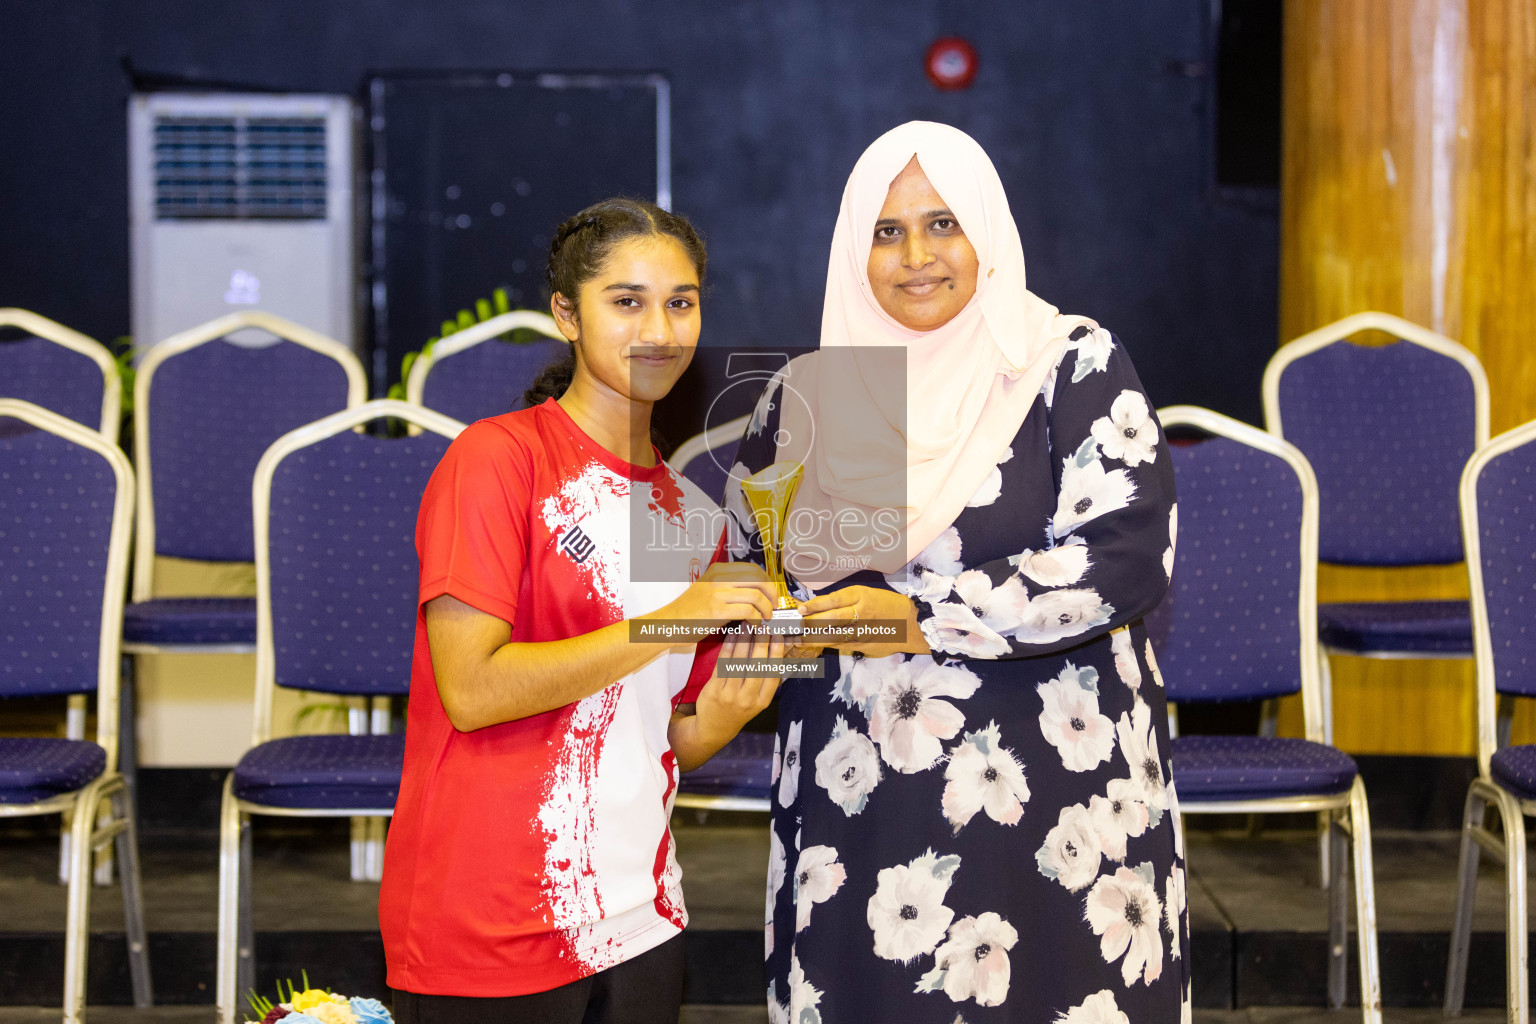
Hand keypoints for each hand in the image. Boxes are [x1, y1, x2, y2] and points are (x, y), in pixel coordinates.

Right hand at [648, 562, 778, 646]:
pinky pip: (748, 611)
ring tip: (765, 618)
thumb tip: (757, 591)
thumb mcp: (709, 590)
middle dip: (772, 594)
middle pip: (759, 578)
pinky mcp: (716, 610)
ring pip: (756, 595)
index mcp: (718, 570)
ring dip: (766, 609)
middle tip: (773, 606)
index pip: (753, 569)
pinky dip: (756, 618)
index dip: (768, 582)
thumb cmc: (690, 611)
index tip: (771, 595)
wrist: (669, 624)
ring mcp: (717, 593)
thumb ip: (730, 587)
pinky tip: (754, 624)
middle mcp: (718, 577)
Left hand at [693, 627, 787, 744]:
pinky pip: (723, 664)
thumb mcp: (757, 701)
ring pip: (739, 662)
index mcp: (762, 702)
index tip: (778, 636)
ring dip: (744, 641)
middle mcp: (747, 699)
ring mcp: (729, 695)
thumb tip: (778, 653)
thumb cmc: (740, 710)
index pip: (772, 674)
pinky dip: (728, 647)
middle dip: (761, 643)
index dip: (776, 654)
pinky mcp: (713, 690)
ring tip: (747, 626)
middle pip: (756, 666)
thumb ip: (767, 681)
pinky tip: (732, 636)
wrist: (715, 729)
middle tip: (763, 626)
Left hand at [799, 585, 929, 656]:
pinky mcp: (863, 645)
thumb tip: (818, 606)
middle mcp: (861, 613)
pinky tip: (814, 644)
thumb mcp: (867, 594)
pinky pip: (840, 645)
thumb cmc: (886, 605)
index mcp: (861, 596)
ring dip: (813, 637)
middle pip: (831, 619)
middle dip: (811, 623)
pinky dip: (825, 644)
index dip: (815, 605)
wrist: (911, 623)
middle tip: (796, 624)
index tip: (801, 609)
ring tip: (798, 637)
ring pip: (833, 635)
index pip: (834, 600)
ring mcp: (862, 631)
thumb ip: (845, 601)